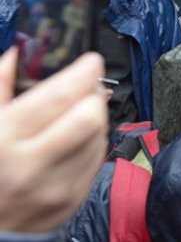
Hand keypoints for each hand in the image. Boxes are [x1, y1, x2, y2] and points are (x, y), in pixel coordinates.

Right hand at [0, 49, 107, 231]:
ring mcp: (57, 185)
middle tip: (85, 89)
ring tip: (75, 114)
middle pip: (90, 116)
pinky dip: (93, 141)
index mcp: (4, 140)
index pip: (58, 98)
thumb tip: (16, 54)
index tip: (90, 61)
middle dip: (92, 96)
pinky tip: (74, 139)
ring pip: (99, 135)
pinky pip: (98, 157)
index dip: (82, 73)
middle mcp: (33, 165)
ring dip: (95, 117)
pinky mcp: (73, 198)